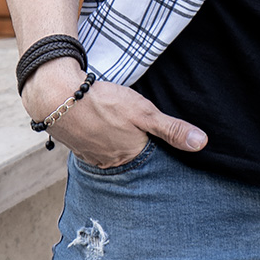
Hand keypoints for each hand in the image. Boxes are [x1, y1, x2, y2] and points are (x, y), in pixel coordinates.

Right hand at [21, 56, 206, 166]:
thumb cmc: (104, 102)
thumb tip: (201, 143)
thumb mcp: (144, 112)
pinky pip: (95, 145)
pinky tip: (102, 126)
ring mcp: (92, 156)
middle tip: (137, 129)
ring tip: (120, 128)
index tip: (160, 137)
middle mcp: (110, 162)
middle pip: (131, 155)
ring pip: (112, 151)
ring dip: (117, 141)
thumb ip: (171, 129)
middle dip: (136, 145)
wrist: (58, 96)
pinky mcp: (78, 146)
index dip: (157, 145)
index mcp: (129, 156)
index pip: (152, 156)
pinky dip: (100, 137)